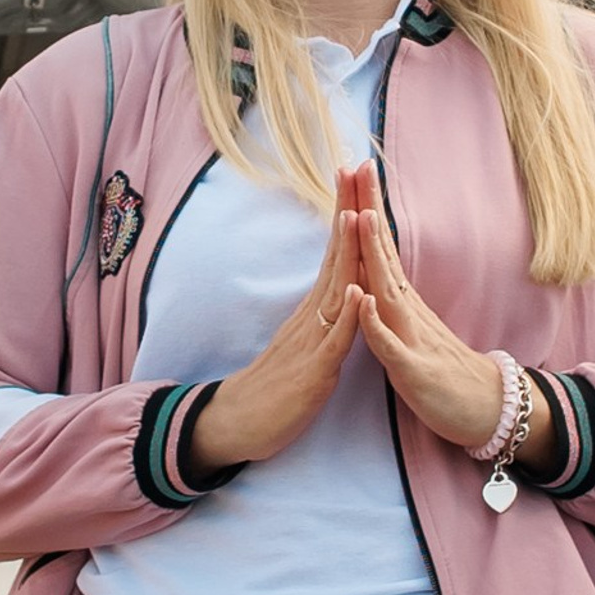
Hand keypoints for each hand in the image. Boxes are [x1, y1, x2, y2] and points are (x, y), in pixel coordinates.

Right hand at [188, 184, 365, 470]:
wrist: (236, 424)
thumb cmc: (275, 388)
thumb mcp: (306, 343)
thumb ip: (323, 316)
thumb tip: (343, 287)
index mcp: (314, 310)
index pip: (338, 254)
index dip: (351, 215)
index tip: (358, 177)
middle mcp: (312, 316)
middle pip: (337, 257)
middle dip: (350, 213)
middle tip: (356, 170)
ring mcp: (311, 341)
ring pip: (335, 290)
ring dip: (347, 252)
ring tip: (357, 215)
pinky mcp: (313, 372)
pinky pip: (334, 341)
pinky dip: (348, 315)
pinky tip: (358, 291)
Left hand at [347, 164, 560, 472]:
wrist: (485, 411)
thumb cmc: (442, 373)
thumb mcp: (410, 331)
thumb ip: (392, 302)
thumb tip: (374, 271)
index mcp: (401, 302)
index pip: (379, 248)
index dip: (364, 210)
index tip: (353, 171)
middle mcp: (407, 311)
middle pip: (383, 254)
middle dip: (368, 211)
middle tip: (359, 167)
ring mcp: (412, 338)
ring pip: (388, 291)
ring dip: (373, 256)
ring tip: (359, 218)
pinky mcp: (414, 371)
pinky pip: (392, 347)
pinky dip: (376, 325)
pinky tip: (364, 303)